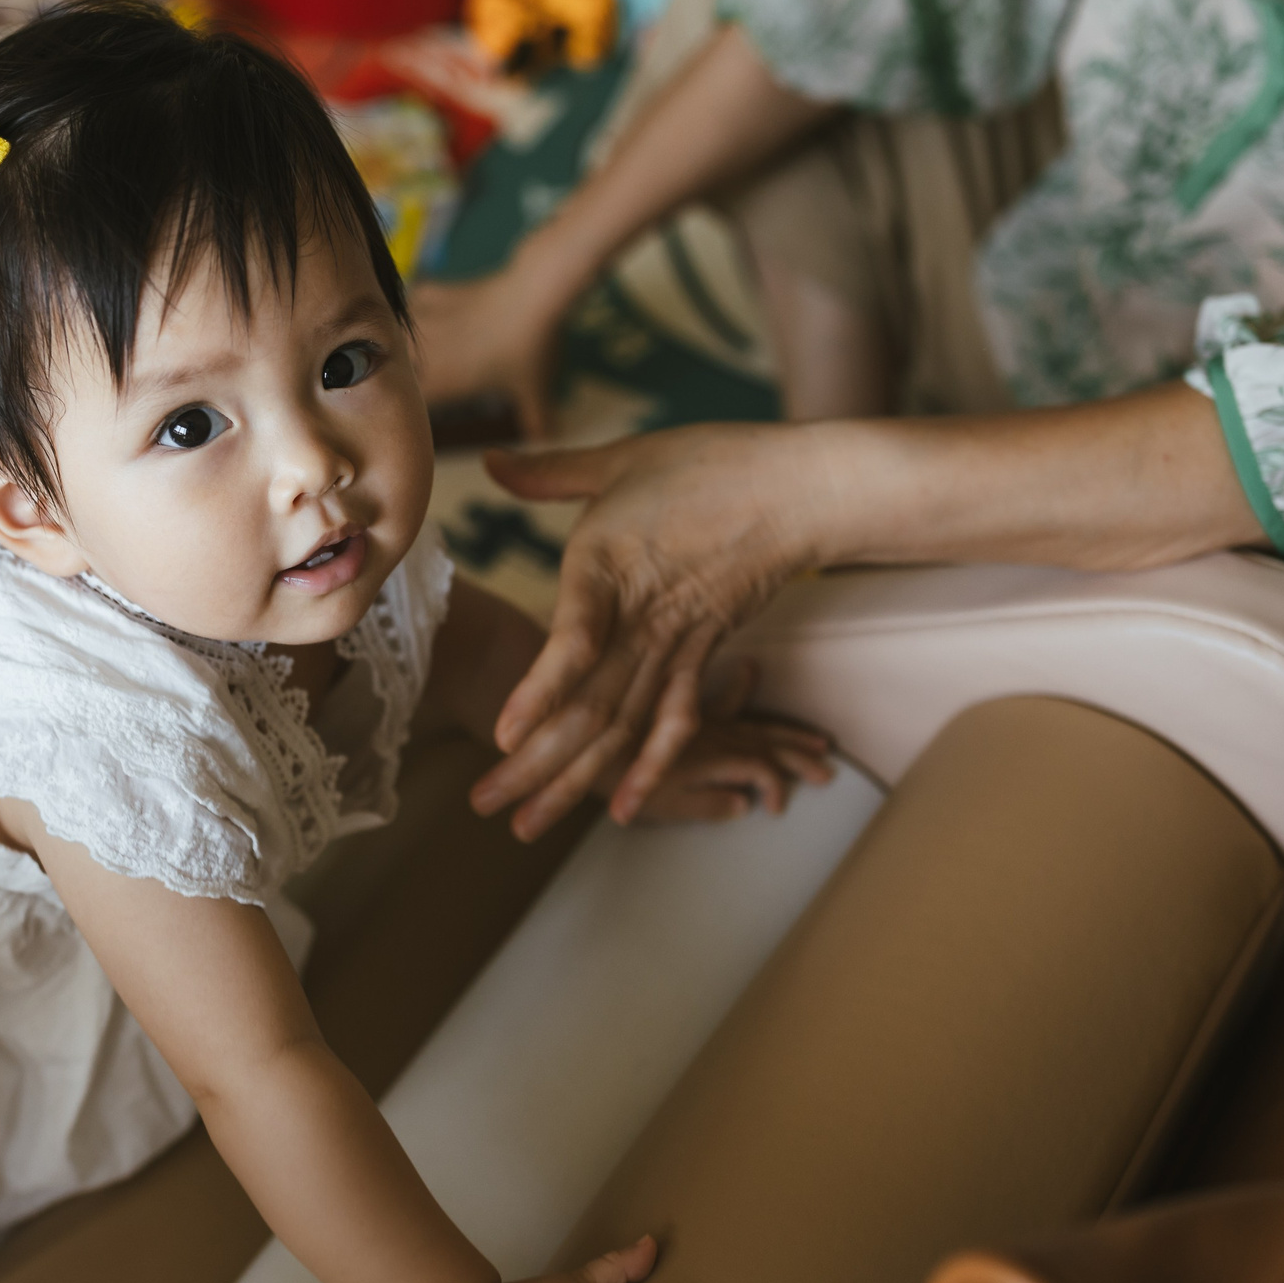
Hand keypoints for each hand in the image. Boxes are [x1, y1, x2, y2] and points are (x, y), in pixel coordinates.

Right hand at [413, 266, 573, 442]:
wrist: (530, 295)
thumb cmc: (528, 349)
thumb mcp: (533, 389)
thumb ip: (537, 419)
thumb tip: (545, 437)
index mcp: (444, 382)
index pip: (410, 405)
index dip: (410, 410)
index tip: (421, 411)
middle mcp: (429, 354)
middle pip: (398, 371)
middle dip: (404, 377)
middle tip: (422, 380)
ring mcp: (431, 320)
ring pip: (400, 335)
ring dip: (403, 341)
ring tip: (414, 347)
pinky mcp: (441, 294)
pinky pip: (417, 298)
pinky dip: (418, 303)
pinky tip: (424, 306)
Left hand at [470, 424, 816, 840]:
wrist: (798, 490)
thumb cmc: (709, 463)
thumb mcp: (619, 458)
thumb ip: (550, 472)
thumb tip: (491, 460)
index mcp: (605, 566)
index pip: (572, 642)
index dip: (539, 693)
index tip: (505, 735)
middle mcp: (638, 616)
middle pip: (588, 705)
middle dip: (533, 763)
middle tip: (485, 807)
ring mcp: (674, 642)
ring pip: (621, 726)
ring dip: (575, 779)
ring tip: (528, 824)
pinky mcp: (700, 652)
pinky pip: (674, 721)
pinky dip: (651, 767)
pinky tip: (622, 809)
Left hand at [624, 663, 836, 823]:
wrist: (579, 731)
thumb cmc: (613, 773)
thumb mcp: (661, 798)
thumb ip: (704, 803)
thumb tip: (744, 806)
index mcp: (709, 755)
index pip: (758, 768)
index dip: (775, 786)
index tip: (778, 806)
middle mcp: (709, 732)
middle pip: (764, 740)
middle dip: (795, 754)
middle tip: (827, 766)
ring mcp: (697, 718)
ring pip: (751, 721)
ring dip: (782, 732)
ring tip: (815, 739)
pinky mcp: (679, 705)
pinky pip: (721, 698)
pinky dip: (741, 691)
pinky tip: (752, 671)